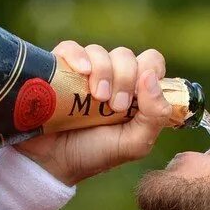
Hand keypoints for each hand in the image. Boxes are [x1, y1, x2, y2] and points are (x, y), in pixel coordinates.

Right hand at [17, 41, 171, 184]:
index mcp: (134, 92)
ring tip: (96, 98)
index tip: (137, 98)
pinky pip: (70, 48)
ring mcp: (84, 72)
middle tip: (114, 106)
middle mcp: (111, 77)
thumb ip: (156, 115)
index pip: (151, 62)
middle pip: (126, 55)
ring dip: (103, 72)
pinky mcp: (59, 69)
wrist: (53, 162)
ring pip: (100, 51)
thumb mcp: (135, 143)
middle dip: (125, 78)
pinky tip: (82, 73)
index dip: (149, 72)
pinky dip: (79, 56)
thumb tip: (151, 77)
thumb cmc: (95, 153)